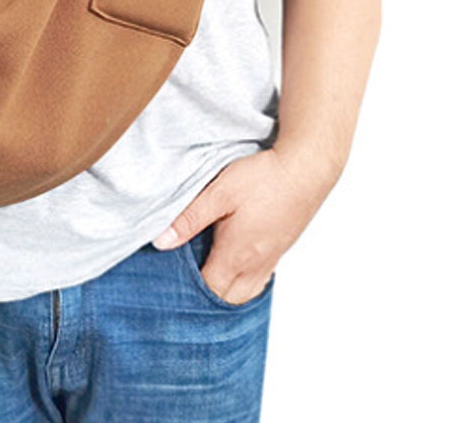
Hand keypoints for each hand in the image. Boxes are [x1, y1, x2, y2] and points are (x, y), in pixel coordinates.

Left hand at [151, 145, 341, 303]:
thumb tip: (162, 242)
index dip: (188, 288)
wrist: (306, 169)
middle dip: (207, 294)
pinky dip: (244, 278)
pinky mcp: (280, 247)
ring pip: (247, 291)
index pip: (209, 290)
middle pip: (228, 298)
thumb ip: (189, 218)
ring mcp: (271, 258)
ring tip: (209, 268)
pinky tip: (235, 258)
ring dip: (227, 288)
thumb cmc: (263, 179)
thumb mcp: (219, 193)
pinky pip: (260, 277)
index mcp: (236, 254)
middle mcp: (256, 263)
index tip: (172, 275)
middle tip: (187, 274)